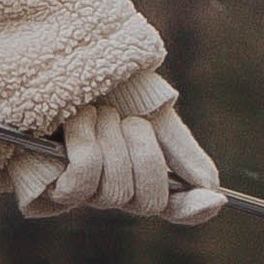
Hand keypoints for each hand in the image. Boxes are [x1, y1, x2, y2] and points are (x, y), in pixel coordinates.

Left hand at [8, 69, 226, 224]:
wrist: (61, 54)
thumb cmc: (103, 80)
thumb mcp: (149, 106)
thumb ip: (178, 146)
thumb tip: (212, 187)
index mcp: (141, 170)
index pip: (173, 206)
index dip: (193, 209)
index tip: (214, 197)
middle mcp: (114, 187)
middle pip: (149, 202)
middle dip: (144, 154)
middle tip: (126, 120)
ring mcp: (82, 192)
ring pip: (115, 192)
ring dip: (109, 141)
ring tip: (95, 112)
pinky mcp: (49, 187)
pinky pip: (81, 185)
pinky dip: (84, 146)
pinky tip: (74, 123)